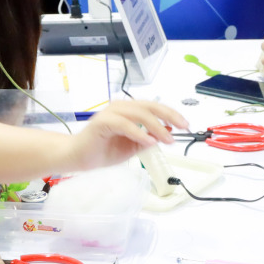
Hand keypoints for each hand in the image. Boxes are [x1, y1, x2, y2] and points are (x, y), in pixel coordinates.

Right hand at [63, 100, 187, 171]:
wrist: (79, 157)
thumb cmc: (103, 150)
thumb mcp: (132, 146)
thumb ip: (147, 138)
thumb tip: (166, 133)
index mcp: (128, 110)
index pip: (154, 107)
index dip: (171, 114)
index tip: (185, 124)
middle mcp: (120, 107)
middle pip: (149, 106)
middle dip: (169, 116)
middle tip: (182, 127)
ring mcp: (111, 113)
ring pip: (138, 113)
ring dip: (156, 127)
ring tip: (168, 139)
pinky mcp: (102, 123)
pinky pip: (123, 124)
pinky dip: (138, 133)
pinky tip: (148, 142)